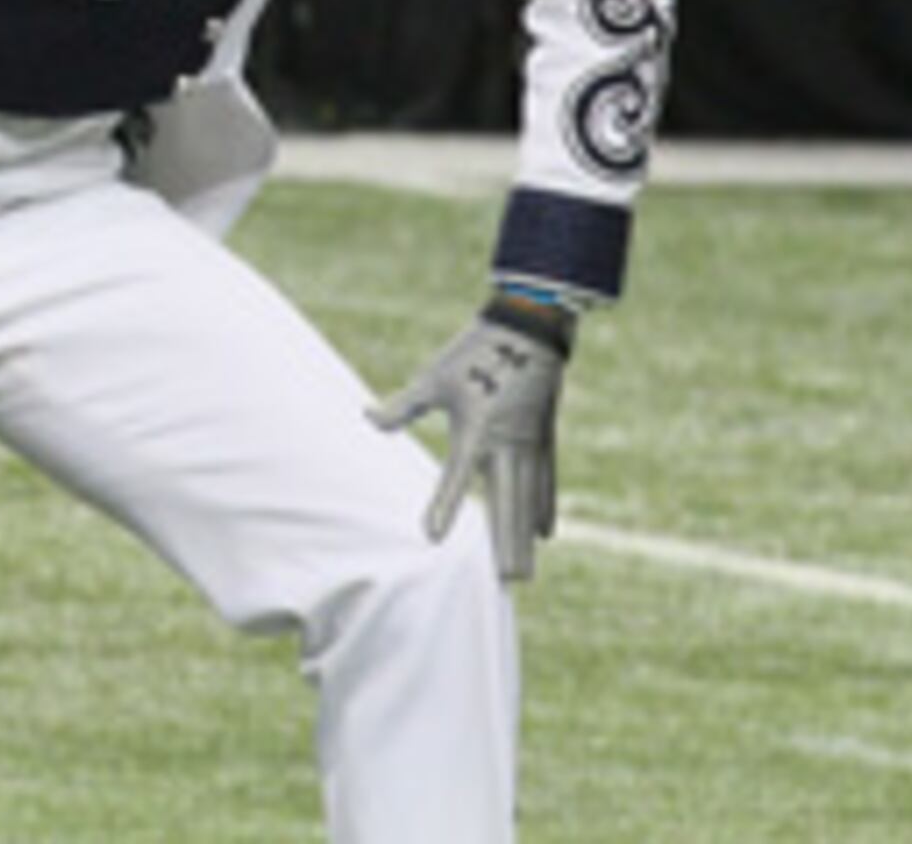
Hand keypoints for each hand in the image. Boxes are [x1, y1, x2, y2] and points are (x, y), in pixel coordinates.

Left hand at [372, 295, 575, 580]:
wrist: (529, 328)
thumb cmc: (474, 351)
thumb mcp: (433, 377)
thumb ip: (403, 406)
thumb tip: (366, 418)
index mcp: (474, 431)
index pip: (455, 479)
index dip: (443, 508)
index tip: (432, 539)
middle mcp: (506, 445)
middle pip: (505, 504)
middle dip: (505, 544)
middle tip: (507, 583)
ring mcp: (529, 445)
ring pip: (527, 500)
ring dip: (524, 537)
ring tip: (523, 573)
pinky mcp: (544, 438)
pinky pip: (545, 482)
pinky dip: (544, 508)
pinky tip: (544, 533)